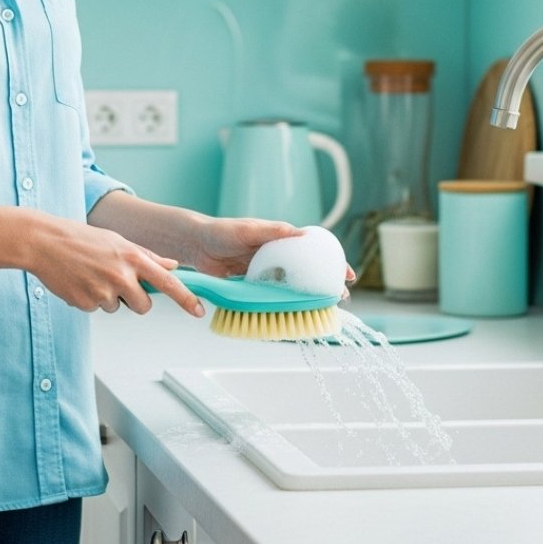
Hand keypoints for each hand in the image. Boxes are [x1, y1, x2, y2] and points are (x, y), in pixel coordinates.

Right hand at [26, 216, 204, 318]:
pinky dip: (90, 299)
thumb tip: (171, 265)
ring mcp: (103, 291)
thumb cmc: (82, 238)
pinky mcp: (86, 304)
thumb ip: (147, 256)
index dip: (186, 298)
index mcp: (132, 257)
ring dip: (108, 297)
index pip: (167, 282)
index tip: (199, 311)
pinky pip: (96, 309)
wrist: (46, 242)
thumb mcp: (118, 241)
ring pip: (117, 308)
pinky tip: (79, 281)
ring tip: (91, 275)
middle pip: (143, 305)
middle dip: (134, 300)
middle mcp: (121, 275)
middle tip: (115, 281)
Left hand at [188, 217, 357, 295]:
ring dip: (307, 297)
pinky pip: (272, 296)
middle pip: (306, 270)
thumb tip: (302, 233)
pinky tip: (293, 314)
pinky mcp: (252, 284)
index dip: (331, 260)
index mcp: (279, 238)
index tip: (347, 273)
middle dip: (324, 283)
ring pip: (292, 286)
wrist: (195, 245)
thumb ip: (273, 232)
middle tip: (340, 297)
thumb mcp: (249, 229)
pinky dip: (284, 304)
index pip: (312, 249)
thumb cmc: (221, 231)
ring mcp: (265, 270)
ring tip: (322, 309)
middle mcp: (275, 255)